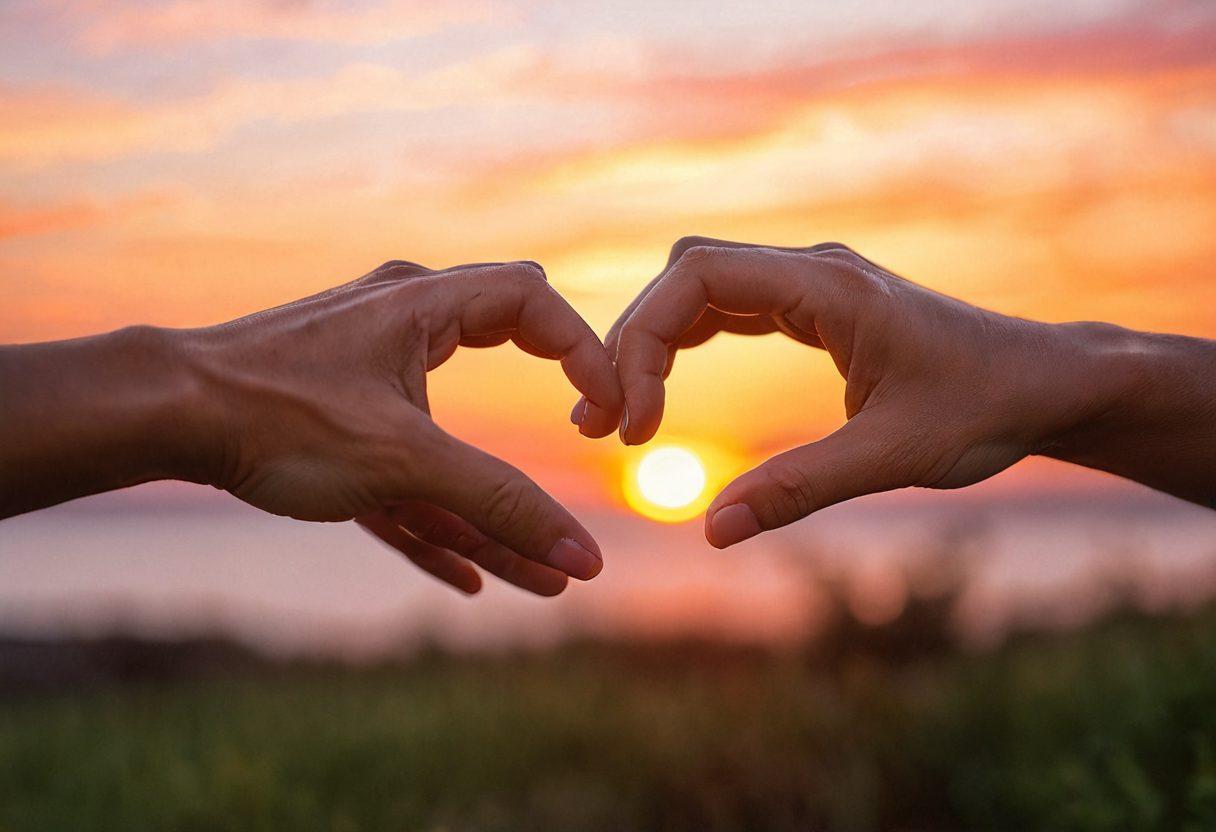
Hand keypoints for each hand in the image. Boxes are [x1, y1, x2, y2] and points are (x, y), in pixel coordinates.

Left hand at [185, 259, 622, 593]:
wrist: (162, 418)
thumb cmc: (277, 414)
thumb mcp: (405, 461)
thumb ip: (501, 506)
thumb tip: (584, 558)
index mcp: (426, 304)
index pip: (534, 304)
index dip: (584, 353)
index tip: (608, 413)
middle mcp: (401, 327)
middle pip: (500, 366)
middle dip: (546, 429)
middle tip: (587, 458)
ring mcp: (367, 378)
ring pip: (448, 446)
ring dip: (490, 516)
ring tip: (542, 580)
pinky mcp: (335, 431)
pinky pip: (401, 477)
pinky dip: (433, 522)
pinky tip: (466, 581)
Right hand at [592, 237, 1155, 546]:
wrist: (1045, 384)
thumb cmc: (985, 409)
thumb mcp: (894, 457)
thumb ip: (801, 488)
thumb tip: (712, 531)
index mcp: (828, 287)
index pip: (698, 275)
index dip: (645, 339)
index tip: (634, 421)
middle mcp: (812, 272)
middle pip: (686, 275)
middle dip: (633, 342)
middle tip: (602, 425)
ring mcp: (813, 286)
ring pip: (702, 288)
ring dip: (654, 343)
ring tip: (619, 415)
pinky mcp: (817, 309)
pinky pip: (730, 308)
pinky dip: (687, 343)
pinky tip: (664, 390)